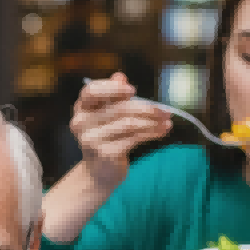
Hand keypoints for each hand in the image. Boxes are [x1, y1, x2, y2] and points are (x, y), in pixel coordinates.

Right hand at [71, 73, 171, 190]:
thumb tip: (120, 76)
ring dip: (152, 121)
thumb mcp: (108, 114)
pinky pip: (134, 138)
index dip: (112, 89)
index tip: (133, 91)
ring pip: (129, 124)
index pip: (92, 91)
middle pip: (118, 108)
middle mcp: (81, 123)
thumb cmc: (106, 137)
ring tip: (167, 120)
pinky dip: (152, 133)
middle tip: (165, 110)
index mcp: (81, 108)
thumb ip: (113, 96)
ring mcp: (92, 140)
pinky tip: (163, 131)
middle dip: (146, 108)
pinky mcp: (105, 154)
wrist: (99, 172)